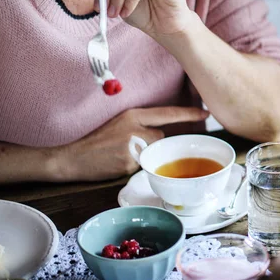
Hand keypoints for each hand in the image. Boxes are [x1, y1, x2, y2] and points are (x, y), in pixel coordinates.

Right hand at [54, 106, 208, 181]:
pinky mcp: (129, 164)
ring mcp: (132, 146)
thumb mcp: (120, 123)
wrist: (74, 158)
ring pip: (153, 152)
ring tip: (121, 154)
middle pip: (162, 136)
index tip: (206, 112)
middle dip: (153, 143)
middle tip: (130, 145)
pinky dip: (134, 167)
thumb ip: (142, 125)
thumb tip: (163, 134)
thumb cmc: (98, 140)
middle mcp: (135, 128)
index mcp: (134, 114)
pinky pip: (142, 167)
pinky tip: (117, 164)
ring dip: (145, 155)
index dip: (188, 113)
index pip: (168, 113)